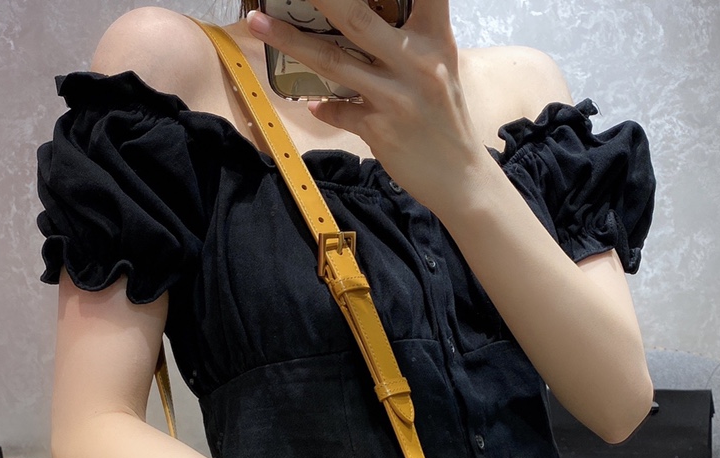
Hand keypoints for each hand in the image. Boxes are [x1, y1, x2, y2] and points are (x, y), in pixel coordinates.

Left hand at [245, 0, 495, 210]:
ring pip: (333, 61)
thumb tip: (355, 23)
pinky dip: (324, 107)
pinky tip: (313, 105)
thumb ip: (409, 42)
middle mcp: (416, 63)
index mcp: (435, 39)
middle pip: (356, 17)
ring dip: (291, 41)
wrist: (461, 178)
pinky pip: (340, 112)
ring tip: (259, 23)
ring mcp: (396, 98)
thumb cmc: (445, 119)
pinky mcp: (381, 130)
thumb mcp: (438, 69)